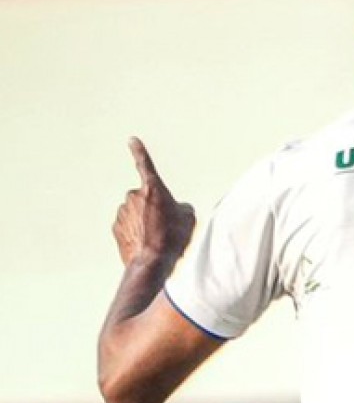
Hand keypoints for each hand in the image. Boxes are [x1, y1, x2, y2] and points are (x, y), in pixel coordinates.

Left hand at [113, 138, 194, 270]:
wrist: (151, 262)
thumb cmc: (172, 238)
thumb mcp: (188, 218)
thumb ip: (181, 207)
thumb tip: (174, 209)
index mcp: (153, 189)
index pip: (145, 165)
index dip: (139, 151)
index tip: (132, 140)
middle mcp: (133, 197)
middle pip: (145, 198)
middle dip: (152, 207)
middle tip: (164, 225)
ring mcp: (122, 213)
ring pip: (135, 213)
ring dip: (144, 221)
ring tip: (156, 238)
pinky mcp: (116, 228)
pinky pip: (128, 226)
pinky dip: (135, 233)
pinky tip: (145, 244)